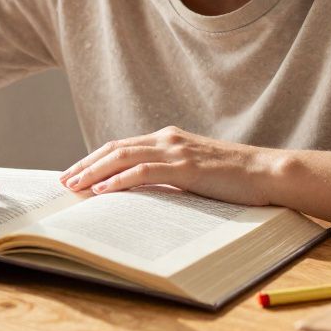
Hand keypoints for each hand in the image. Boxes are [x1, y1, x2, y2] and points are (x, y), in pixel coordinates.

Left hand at [58, 126, 277, 206]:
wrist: (267, 172)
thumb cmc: (234, 178)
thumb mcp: (194, 172)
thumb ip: (169, 174)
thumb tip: (142, 191)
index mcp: (168, 138)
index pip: (121, 147)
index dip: (94, 159)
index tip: (74, 173)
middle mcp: (167, 139)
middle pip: (115, 149)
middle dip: (85, 165)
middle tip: (63, 181)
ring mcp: (176, 151)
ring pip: (123, 157)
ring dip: (94, 172)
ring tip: (74, 187)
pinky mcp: (186, 167)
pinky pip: (144, 172)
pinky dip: (119, 180)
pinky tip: (103, 190)